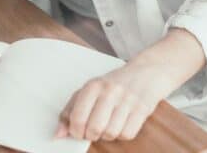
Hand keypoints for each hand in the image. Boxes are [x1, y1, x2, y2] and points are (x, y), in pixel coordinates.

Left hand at [55, 60, 175, 141]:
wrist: (147, 72)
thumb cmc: (114, 84)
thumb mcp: (89, 91)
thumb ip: (70, 111)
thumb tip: (58, 134)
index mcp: (93, 86)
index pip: (77, 118)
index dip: (75, 131)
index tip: (78, 131)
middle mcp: (110, 91)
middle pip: (94, 129)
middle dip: (92, 135)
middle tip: (94, 129)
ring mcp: (127, 100)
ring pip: (111, 134)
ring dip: (109, 134)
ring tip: (110, 123)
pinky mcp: (142, 109)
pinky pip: (127, 134)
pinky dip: (124, 133)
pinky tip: (123, 122)